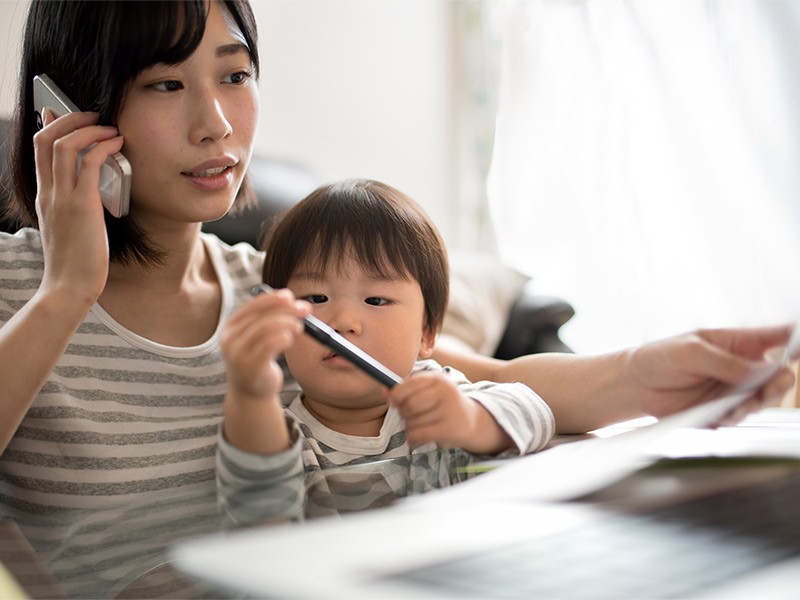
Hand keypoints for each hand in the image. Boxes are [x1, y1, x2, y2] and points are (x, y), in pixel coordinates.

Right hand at [33, 110, 123, 305]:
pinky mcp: (82, 205)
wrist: (68, 287)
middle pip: (46, 138)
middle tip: (92, 114)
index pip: (39, 149)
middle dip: (70, 118)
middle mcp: (48, 192)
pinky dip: (103, 146)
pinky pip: (89, 163)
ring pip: (65, 144)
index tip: (63, 113)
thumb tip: (91, 193)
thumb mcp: (68, 228)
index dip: (51, 126)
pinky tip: (118, 144)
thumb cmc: (75, 263)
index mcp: (44, 196)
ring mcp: (62, 197)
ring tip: (109, 126)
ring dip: (89, 127)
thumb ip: (73, 207)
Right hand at [220, 289, 309, 400]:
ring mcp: (238, 354)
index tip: (290, 296)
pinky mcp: (250, 366)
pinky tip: (289, 339)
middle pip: (261, 315)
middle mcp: (231, 339)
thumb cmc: (259, 360)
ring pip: (265, 328)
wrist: (251, 393)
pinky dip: (283, 337)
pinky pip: (269, 345)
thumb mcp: (259, 337)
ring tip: (299, 327)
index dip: (272, 299)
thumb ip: (270, 319)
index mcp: (231, 327)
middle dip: (286, 309)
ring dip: (287, 323)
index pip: (253, 306)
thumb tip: (293, 301)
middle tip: (305, 310)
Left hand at [388, 372, 510, 452]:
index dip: (396, 395)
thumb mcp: (428, 391)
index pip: (407, 385)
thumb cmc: (443, 405)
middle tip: (412, 416)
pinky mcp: (450, 428)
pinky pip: (418, 435)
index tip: (394, 402)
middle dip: (404, 414)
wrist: (472, 421)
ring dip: (411, 428)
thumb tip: (383, 390)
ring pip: (412, 422)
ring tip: (423, 426)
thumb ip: (405, 390)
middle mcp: (445, 391)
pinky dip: (413, 439)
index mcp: (437, 379)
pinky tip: (419, 438)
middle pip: (409, 405)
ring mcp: (449, 410)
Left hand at [624, 324, 795, 422]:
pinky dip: (735, 417)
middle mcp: (741, 366)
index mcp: (737, 342)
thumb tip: (762, 370)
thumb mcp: (692, 351)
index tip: (798, 348)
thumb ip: (727, 362)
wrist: (634, 385)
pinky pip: (739, 417)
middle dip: (780, 381)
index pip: (778, 337)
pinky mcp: (722, 410)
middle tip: (774, 383)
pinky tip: (723, 415)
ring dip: (757, 403)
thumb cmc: (660, 357)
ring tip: (739, 405)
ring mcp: (733, 390)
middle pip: (778, 374)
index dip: (795, 341)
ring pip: (763, 399)